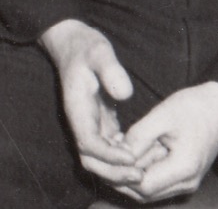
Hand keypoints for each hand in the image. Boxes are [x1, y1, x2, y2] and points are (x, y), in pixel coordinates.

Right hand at [42, 22, 155, 190]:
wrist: (72, 43)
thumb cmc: (86, 47)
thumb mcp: (99, 51)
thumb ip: (111, 69)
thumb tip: (125, 94)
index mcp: (78, 109)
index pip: (89, 143)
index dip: (109, 155)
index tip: (131, 156)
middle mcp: (81, 123)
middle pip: (91, 161)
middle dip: (114, 172)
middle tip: (141, 174)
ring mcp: (89, 125)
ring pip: (99, 161)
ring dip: (118, 170)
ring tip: (145, 169)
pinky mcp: (99, 125)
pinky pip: (108, 152)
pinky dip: (122, 160)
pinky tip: (143, 154)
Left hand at [113, 82, 217, 202]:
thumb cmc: (195, 107)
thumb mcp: (163, 115)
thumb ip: (139, 136)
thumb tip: (117, 152)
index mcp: (184, 169)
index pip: (143, 186)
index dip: (121, 174)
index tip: (105, 155)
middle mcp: (187, 183)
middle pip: (144, 193)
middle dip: (120, 177)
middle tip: (102, 156)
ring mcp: (186, 182)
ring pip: (148, 190)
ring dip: (129, 175)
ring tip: (113, 151)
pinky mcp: (183, 176)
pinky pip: (156, 181)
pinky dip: (140, 170)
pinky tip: (129, 152)